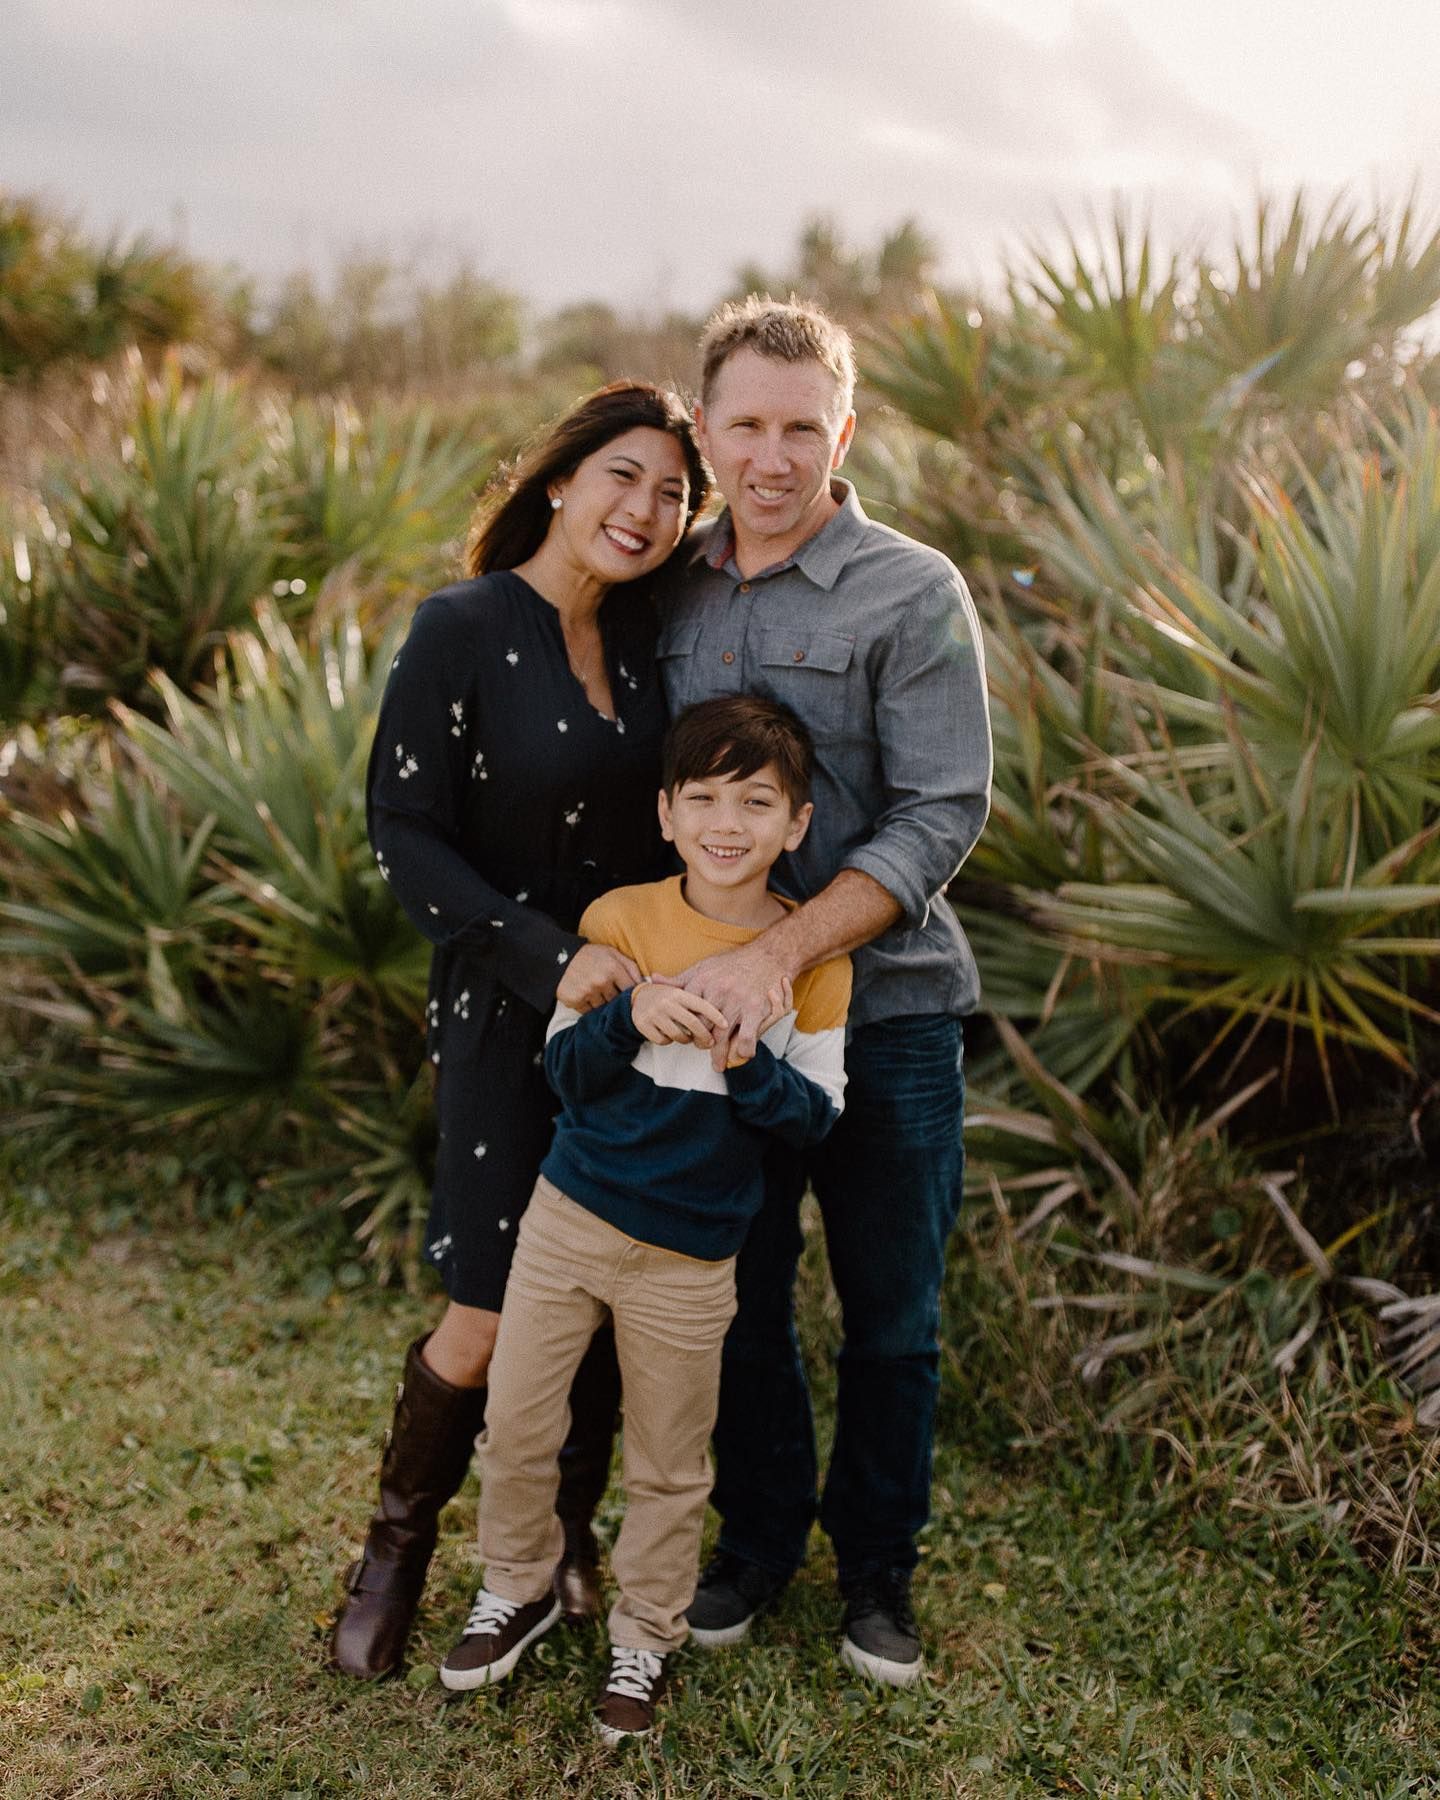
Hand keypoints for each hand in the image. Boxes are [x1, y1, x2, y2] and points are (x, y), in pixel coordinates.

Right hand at [555, 943, 641, 1011]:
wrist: (559, 957)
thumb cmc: (591, 956)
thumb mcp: (612, 953)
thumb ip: (631, 967)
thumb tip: (646, 984)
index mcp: (613, 968)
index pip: (631, 990)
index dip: (632, 995)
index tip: (632, 998)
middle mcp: (601, 981)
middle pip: (617, 1001)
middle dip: (617, 1000)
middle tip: (614, 997)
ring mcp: (587, 992)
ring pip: (603, 1008)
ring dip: (603, 1005)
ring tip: (598, 995)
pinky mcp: (575, 1000)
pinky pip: (588, 1012)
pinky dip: (589, 1008)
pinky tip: (587, 998)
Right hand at [630, 982, 728, 1046]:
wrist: (637, 998)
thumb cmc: (666, 997)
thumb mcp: (680, 992)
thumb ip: (697, 1000)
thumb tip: (722, 1012)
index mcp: (678, 993)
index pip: (701, 1005)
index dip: (715, 1015)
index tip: (725, 1024)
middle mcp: (666, 1002)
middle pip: (692, 1024)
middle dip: (704, 1036)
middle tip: (710, 1042)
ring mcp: (654, 1013)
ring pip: (678, 1035)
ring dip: (686, 1039)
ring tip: (687, 1036)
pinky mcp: (643, 1024)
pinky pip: (663, 1040)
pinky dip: (668, 1041)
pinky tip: (669, 1034)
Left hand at [653, 946, 794, 1070]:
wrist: (768, 955)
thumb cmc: (732, 963)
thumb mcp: (703, 966)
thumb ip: (679, 979)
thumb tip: (653, 979)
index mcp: (702, 981)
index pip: (684, 1012)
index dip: (683, 1027)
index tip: (685, 1034)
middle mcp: (718, 991)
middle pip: (700, 1027)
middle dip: (699, 1042)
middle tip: (701, 1048)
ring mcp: (737, 1001)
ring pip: (720, 1036)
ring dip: (718, 1054)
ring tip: (717, 1064)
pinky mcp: (755, 1009)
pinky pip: (746, 1037)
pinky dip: (743, 1050)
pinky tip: (742, 1055)